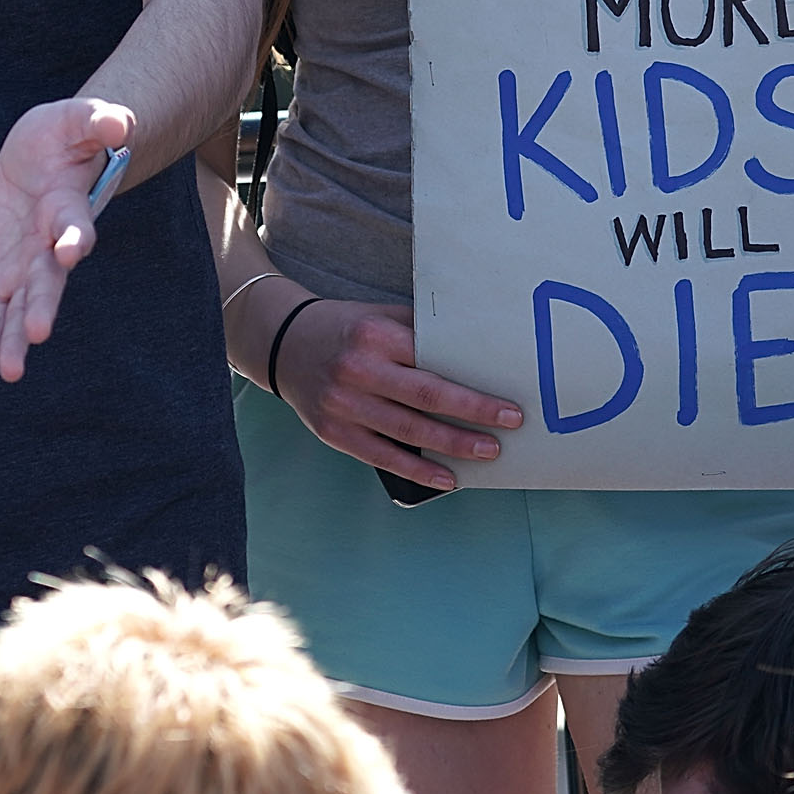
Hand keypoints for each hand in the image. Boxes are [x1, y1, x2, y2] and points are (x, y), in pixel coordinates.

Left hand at [0, 97, 133, 380]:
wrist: (36, 159)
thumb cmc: (61, 136)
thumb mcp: (75, 118)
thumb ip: (99, 120)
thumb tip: (124, 122)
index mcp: (68, 207)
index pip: (73, 224)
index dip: (72, 236)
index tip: (69, 251)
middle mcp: (51, 246)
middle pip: (47, 279)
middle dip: (43, 305)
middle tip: (38, 332)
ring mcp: (27, 267)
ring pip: (22, 307)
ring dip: (15, 338)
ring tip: (10, 371)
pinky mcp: (2, 278)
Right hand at [271, 299, 524, 492]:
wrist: (283, 343)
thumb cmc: (346, 329)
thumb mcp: (380, 316)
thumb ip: (420, 331)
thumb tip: (475, 349)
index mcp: (375, 335)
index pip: (433, 361)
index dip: (473, 384)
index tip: (507, 397)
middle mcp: (358, 369)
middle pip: (426, 397)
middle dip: (473, 414)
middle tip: (510, 425)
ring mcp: (343, 404)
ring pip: (408, 431)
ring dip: (452, 445)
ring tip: (487, 451)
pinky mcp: (332, 432)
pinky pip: (381, 456)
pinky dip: (416, 470)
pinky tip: (446, 477)